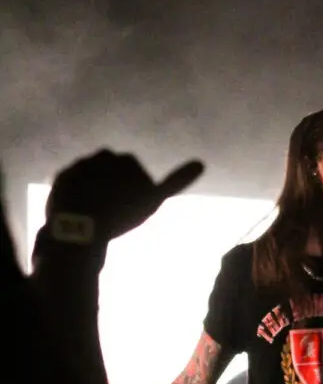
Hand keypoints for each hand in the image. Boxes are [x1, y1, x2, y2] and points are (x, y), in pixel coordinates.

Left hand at [46, 150, 204, 243]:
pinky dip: (78, 195)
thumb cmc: (120, 214)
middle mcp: (99, 156)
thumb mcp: (153, 200)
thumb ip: (176, 182)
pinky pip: (73, 185)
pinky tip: (82, 212)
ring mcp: (78, 166)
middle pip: (114, 174)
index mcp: (122, 158)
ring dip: (96, 190)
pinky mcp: (59, 179)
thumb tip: (201, 163)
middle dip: (115, 187)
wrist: (79, 227)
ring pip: (94, 178)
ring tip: (99, 214)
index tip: (133, 207)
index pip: (136, 173)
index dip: (138, 191)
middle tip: (115, 211)